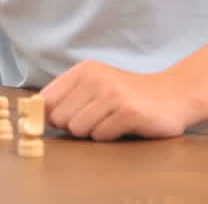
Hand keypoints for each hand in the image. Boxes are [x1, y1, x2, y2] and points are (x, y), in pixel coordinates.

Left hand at [39, 60, 197, 140]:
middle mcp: (96, 78)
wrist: (172, 95)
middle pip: (60, 118)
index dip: (50, 116)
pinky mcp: (128, 112)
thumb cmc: (127, 95)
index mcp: (84, 70)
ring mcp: (113, 94)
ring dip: (93, 132)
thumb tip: (35, 115)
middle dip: (74, 126)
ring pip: (78, 129)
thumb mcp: (95, 85)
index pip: (46, 100)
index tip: (63, 120)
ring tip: (110, 121)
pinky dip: (109, 136)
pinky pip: (101, 136)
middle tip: (96, 119)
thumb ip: (67, 96)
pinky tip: (123, 125)